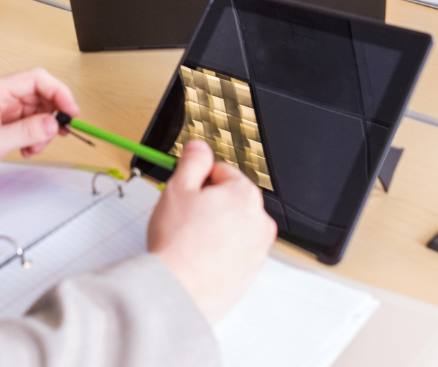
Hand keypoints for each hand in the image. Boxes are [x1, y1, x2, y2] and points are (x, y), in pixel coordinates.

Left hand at [0, 69, 79, 199]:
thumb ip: (24, 132)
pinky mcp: (5, 129)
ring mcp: (4, 113)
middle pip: (42, 94)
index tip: (70, 110)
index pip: (36, 79)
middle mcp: (0, 98)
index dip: (58, 91)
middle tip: (60, 131)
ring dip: (44, 130)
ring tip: (36, 145)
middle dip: (53, 113)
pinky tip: (27, 150)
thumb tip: (52, 123)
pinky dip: (36, 139)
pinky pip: (32, 127)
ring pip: (39, 112)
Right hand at [147, 140, 276, 323]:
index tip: (187, 190)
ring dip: (215, 228)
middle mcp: (259, 221)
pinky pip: (234, 253)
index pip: (222, 172)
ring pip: (233, 227)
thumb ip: (192, 161)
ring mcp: (257, 250)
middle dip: (209, 204)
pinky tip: (198, 257)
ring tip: (190, 239)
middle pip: (231, 200)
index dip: (199, 180)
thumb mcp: (178, 188)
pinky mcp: (250, 273)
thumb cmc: (178, 243)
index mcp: (246, 195)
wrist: (178, 289)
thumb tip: (199, 148)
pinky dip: (219, 252)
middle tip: (185, 217)